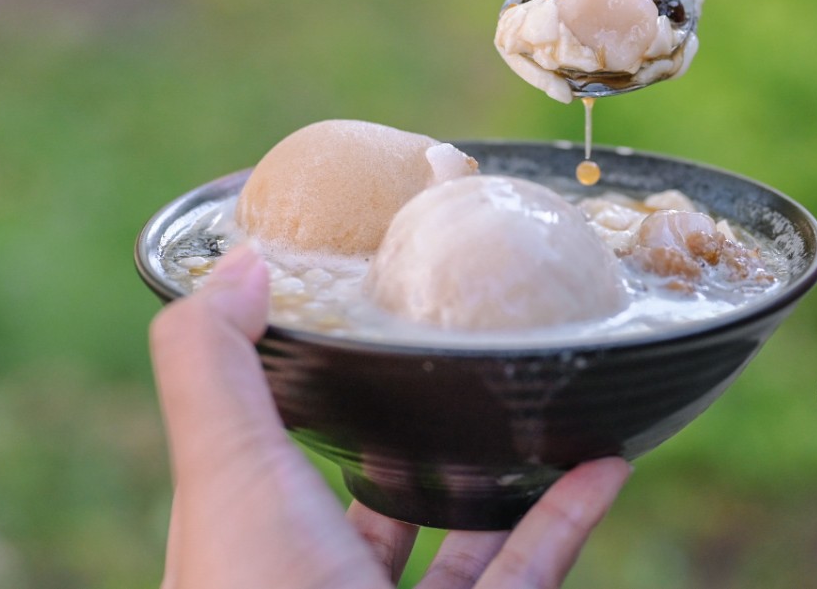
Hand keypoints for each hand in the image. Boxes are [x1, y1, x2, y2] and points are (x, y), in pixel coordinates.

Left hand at [149, 246, 630, 588]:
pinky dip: (570, 517)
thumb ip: (211, 364)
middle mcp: (317, 583)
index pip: (270, 452)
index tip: (350, 318)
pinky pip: (530, 571)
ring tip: (536, 409)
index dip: (302, 390)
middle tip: (452, 363)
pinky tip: (605, 465)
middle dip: (408, 438)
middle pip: (368, 501)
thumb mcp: (222, 469)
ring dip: (501, 478)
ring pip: (458, 542)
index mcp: (249, 540)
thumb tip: (236, 260)